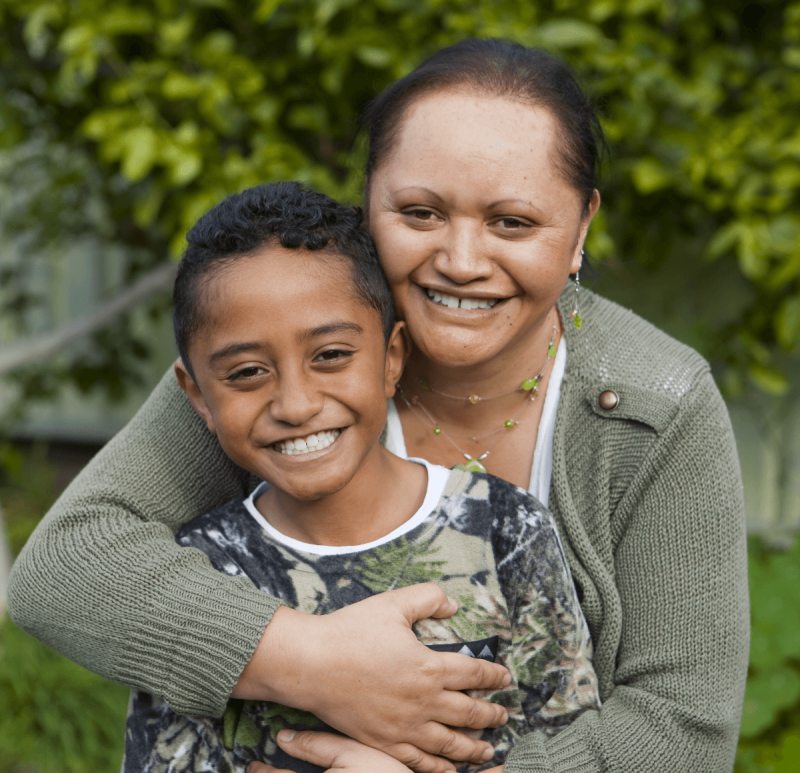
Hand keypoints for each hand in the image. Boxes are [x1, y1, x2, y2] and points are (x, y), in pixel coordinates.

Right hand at [232, 583, 509, 772]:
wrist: (311, 664)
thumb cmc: (351, 632)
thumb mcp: (393, 603)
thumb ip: (428, 598)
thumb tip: (453, 604)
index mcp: (429, 667)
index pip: (473, 673)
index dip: (493, 676)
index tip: (506, 678)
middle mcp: (423, 702)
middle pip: (468, 713)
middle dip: (491, 715)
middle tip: (504, 715)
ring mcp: (404, 727)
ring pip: (450, 744)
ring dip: (474, 746)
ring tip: (489, 748)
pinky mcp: (384, 742)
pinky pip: (420, 762)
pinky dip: (440, 767)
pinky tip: (449, 768)